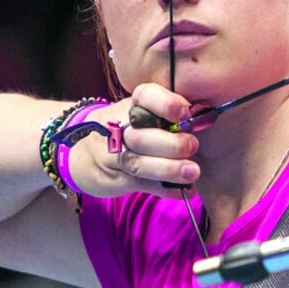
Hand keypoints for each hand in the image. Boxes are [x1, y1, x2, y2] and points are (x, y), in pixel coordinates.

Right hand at [69, 84, 201, 197]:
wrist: (82, 151)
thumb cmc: (126, 127)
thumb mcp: (140, 112)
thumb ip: (169, 115)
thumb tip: (206, 115)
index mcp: (132, 105)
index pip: (145, 97)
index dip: (165, 104)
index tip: (183, 112)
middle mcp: (120, 128)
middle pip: (142, 136)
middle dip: (170, 143)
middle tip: (192, 145)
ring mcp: (116, 156)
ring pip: (140, 163)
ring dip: (169, 168)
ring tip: (192, 172)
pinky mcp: (119, 179)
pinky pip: (144, 185)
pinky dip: (166, 189)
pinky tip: (184, 191)